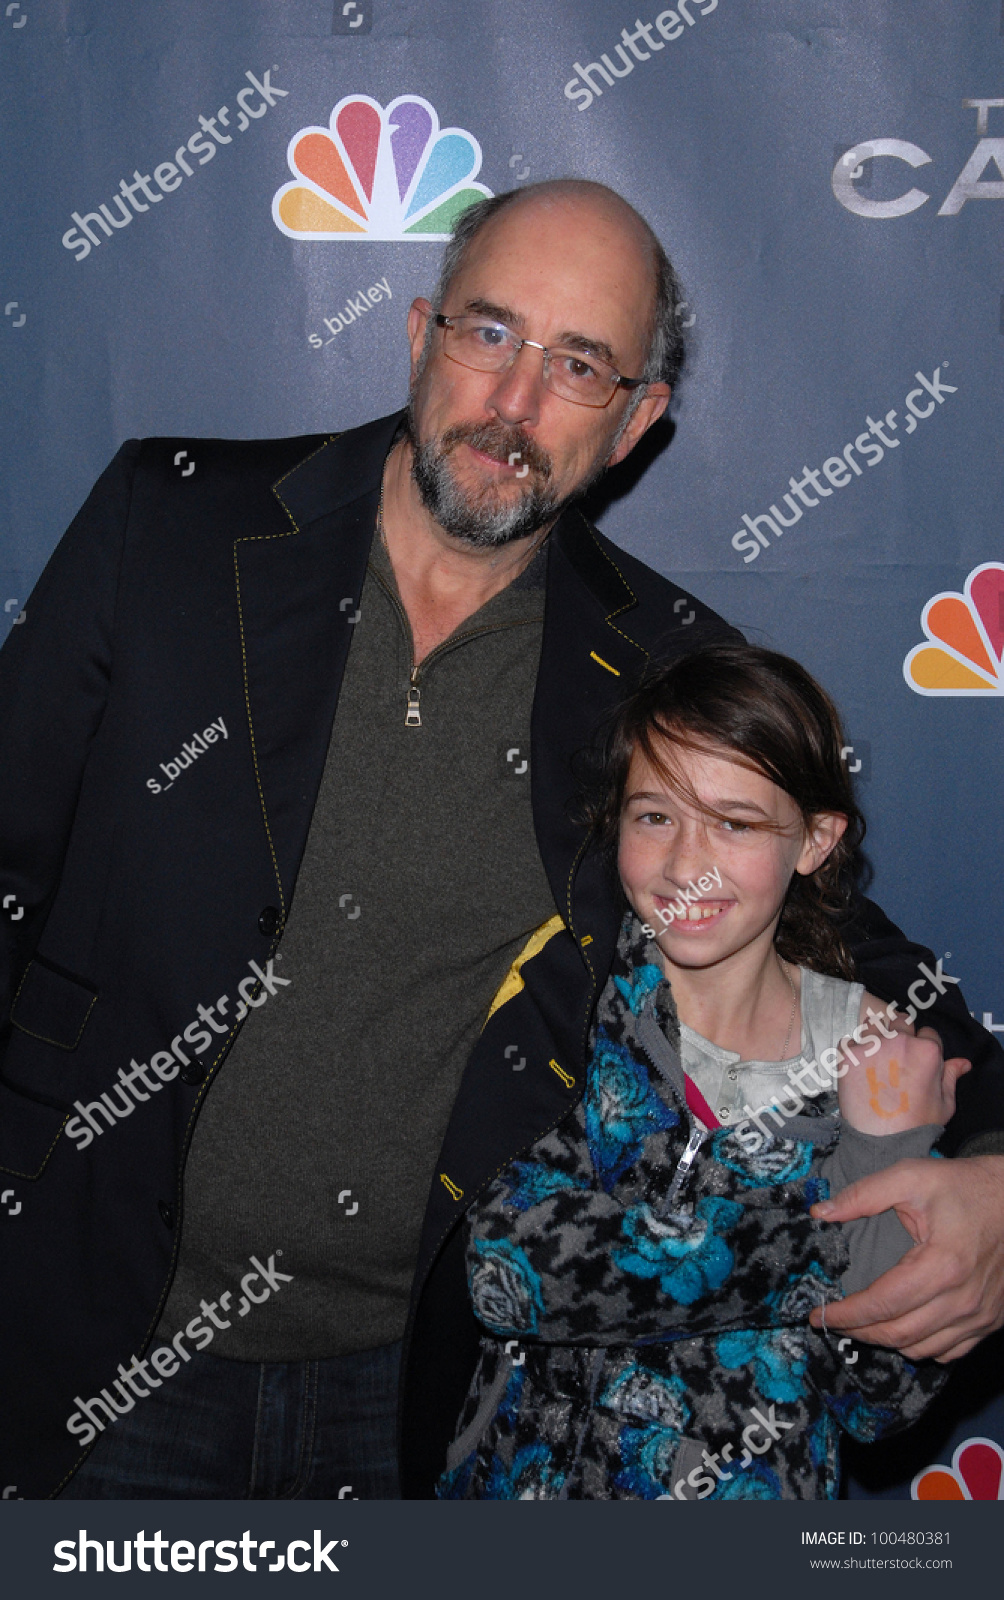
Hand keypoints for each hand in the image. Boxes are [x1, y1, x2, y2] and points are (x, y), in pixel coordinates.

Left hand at [809, 1155, 1003, 1360]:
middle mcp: (963, 1300)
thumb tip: (820, 1213)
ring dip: (888, 1342)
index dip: (847, 1315)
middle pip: (899, 1334)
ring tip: (863, 1325)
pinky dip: (921, 1347)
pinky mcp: (991, 1320)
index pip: (882, 1304)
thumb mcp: (911, 1177)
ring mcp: (980, 1315)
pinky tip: (904, 1330)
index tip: (819, 1315)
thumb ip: (863, 1195)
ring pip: (923, 1349)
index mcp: (942, 1266)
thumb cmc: (965, 1186)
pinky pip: (950, 1352)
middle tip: (834, 1322)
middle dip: (859, 1331)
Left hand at [837, 1025, 970, 1135]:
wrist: (882, 1141)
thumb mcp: (944, 1104)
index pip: (928, 1032)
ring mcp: (872, 1046)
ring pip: (873, 1025)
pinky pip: (850, 1040)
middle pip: (900, 1021)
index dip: (923, 1045)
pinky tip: (859, 1066)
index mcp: (927, 1051)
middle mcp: (899, 1041)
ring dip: (875, 1036)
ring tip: (875, 1058)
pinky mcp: (849, 1054)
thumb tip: (963, 1063)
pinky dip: (854, 1050)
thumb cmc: (916, 1125)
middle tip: (894, 1055)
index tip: (916, 1058)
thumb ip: (950, 1077)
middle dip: (900, 1034)